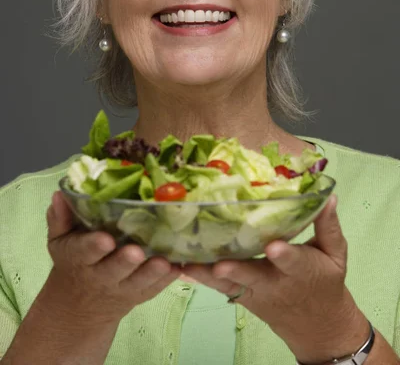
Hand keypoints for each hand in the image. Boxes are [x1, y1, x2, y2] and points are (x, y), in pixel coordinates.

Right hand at [43, 191, 181, 324]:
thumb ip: (60, 218)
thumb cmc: (74, 260)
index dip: (94, 246)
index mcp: (79, 258)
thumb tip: (60, 194)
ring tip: (164, 261)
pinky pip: (155, 288)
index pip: (85, 252)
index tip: (105, 239)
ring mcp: (123, 287)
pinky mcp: (140, 294)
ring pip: (138, 282)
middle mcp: (101, 275)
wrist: (81, 304)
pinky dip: (167, 279)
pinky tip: (180, 266)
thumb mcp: (59, 240)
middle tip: (136, 252)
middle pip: (114, 270)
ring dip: (151, 272)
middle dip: (125, 262)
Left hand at [183, 195, 369, 364]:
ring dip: (207, 274)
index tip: (273, 247)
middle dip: (236, 270)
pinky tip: (179, 263)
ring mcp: (254, 290)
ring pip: (228, 283)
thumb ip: (328, 226)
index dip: (284, 255)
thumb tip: (327, 195)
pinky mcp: (240, 294)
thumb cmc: (325, 282)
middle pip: (253, 276)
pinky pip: (218, 286)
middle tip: (220, 265)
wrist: (316, 325)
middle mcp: (274, 283)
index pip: (293, 263)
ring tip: (185, 263)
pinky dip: (200, 275)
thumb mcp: (335, 255)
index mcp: (302, 271)